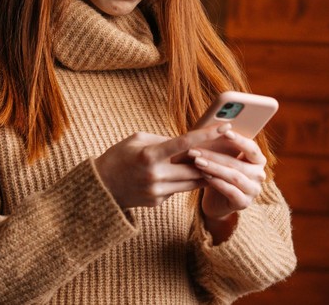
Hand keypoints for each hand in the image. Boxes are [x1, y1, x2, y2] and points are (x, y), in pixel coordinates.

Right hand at [95, 127, 221, 207]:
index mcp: (150, 155)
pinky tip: (185, 174)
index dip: (207, 134)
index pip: (185, 142)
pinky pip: (178, 189)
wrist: (100, 188)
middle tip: (228, 148)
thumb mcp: (137, 139)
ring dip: (204, 171)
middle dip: (211, 158)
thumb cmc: (119, 157)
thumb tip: (188, 142)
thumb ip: (164, 140)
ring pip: (192, 181)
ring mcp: (157, 191)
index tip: (225, 127)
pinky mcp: (158, 202)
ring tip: (216, 162)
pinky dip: (183, 181)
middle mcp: (156, 175)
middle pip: (195, 166)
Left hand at [188, 125, 266, 221]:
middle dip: (215, 156)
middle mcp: (259, 175)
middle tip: (196, 150)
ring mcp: (253, 190)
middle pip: (238, 163)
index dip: (239, 140)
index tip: (225, 131)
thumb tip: (212, 126)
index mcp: (258, 160)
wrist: (216, 201)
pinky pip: (230, 191)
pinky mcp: (244, 203)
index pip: (252, 148)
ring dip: (214, 168)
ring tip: (197, 162)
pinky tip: (204, 176)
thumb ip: (222, 145)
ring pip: (234, 177)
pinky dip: (216, 182)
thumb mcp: (222, 158)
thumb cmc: (219, 173)